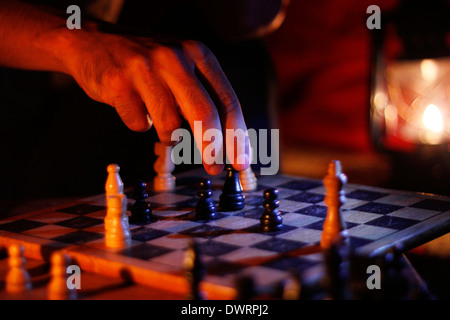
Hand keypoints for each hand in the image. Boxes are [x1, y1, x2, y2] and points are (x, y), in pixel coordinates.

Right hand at [62, 30, 248, 174]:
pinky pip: (139, 124)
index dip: (237, 136)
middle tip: (214, 169)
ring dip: (167, 133)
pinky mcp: (118, 83)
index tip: (241, 162)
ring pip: (170, 126)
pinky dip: (138, 122)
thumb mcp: (181, 65)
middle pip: (204, 114)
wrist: (91, 41)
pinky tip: (131, 103)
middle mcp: (174, 57)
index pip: (227, 101)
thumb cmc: (146, 62)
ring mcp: (145, 69)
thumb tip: (225, 142)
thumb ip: (203, 95)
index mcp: (197, 53)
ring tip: (155, 114)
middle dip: (212, 149)